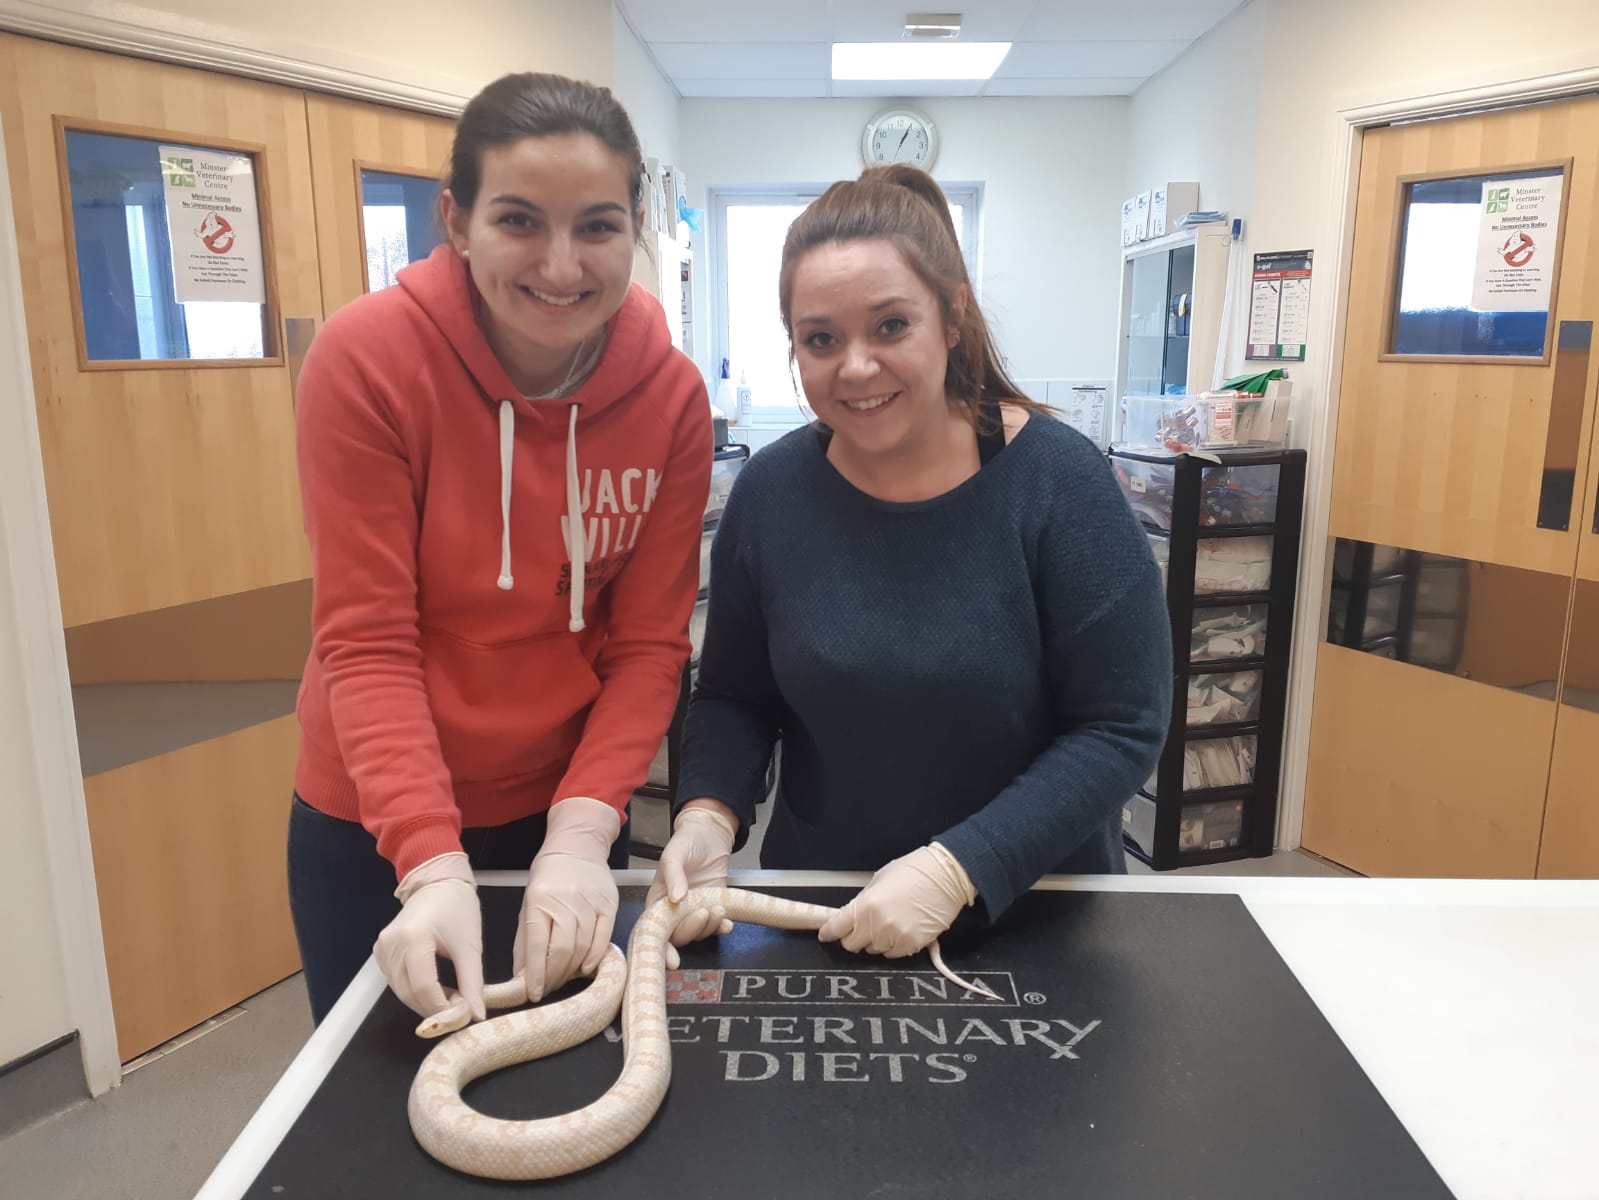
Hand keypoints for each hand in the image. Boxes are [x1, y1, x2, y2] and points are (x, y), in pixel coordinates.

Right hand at [374, 852, 484, 1029]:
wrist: (438, 883)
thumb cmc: (457, 908)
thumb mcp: (470, 947)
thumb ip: (472, 984)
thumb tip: (476, 1016)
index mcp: (413, 938)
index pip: (424, 987)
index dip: (442, 1008)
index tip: (462, 1016)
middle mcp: (391, 944)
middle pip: (409, 993)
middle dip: (434, 1008)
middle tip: (460, 1010)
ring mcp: (382, 948)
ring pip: (401, 991)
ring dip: (425, 1001)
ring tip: (452, 997)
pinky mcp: (381, 951)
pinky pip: (396, 982)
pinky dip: (415, 990)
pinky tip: (436, 988)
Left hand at [516, 797, 621, 1001]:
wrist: (577, 846)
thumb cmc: (548, 878)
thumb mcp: (528, 905)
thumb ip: (524, 941)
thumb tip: (521, 977)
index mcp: (539, 900)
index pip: (536, 946)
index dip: (535, 975)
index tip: (533, 993)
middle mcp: (565, 901)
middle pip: (561, 950)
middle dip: (553, 977)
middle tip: (549, 988)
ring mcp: (589, 902)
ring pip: (582, 947)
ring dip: (572, 970)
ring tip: (563, 979)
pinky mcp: (609, 903)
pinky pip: (603, 938)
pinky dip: (594, 957)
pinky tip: (585, 968)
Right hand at [645, 801, 737, 968]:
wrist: (710, 834)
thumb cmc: (687, 842)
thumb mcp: (675, 853)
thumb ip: (674, 875)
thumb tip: (675, 899)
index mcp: (657, 901)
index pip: (656, 930)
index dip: (662, 947)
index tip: (672, 960)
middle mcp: (674, 911)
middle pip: (678, 934)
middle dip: (692, 929)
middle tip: (705, 912)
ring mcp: (693, 912)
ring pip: (698, 933)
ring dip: (709, 927)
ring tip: (718, 908)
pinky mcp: (711, 909)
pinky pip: (714, 927)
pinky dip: (721, 928)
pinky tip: (727, 923)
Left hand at [817, 843, 975, 958]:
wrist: (946, 877)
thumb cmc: (912, 871)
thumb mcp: (879, 879)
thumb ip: (864, 901)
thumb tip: (853, 915)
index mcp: (866, 905)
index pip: (837, 928)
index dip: (829, 932)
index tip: (826, 934)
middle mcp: (878, 926)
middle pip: (851, 945)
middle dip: (853, 936)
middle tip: (861, 926)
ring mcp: (896, 938)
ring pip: (873, 950)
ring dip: (875, 940)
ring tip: (888, 924)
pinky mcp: (912, 946)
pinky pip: (893, 954)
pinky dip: (893, 945)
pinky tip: (901, 930)